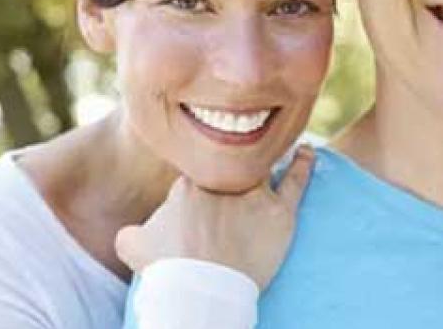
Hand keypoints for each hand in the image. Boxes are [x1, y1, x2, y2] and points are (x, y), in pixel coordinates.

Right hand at [115, 146, 314, 289]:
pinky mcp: (279, 213)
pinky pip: (296, 182)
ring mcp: (253, 194)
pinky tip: (309, 152)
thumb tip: (133, 232)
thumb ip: (133, 231)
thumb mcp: (134, 246)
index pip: (200, 174)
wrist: (200, 291)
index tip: (202, 206)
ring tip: (276, 152)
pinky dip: (304, 165)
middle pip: (232, 169)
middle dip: (231, 176)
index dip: (202, 191)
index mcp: (189, 184)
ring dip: (266, 162)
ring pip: (262, 169)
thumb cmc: (167, 270)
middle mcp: (223, 182)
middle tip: (233, 193)